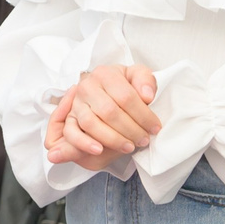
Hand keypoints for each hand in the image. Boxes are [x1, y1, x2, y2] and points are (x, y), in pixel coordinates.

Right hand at [44, 64, 161, 168]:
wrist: (105, 88)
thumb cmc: (124, 84)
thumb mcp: (137, 76)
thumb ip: (146, 81)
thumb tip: (147, 96)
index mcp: (104, 73)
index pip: (126, 97)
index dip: (143, 115)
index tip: (155, 127)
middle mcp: (87, 86)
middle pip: (109, 112)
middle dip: (130, 130)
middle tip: (144, 139)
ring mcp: (76, 103)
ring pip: (91, 124)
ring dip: (113, 139)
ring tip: (129, 146)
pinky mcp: (70, 118)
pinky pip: (71, 133)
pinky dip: (85, 143)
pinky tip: (99, 150)